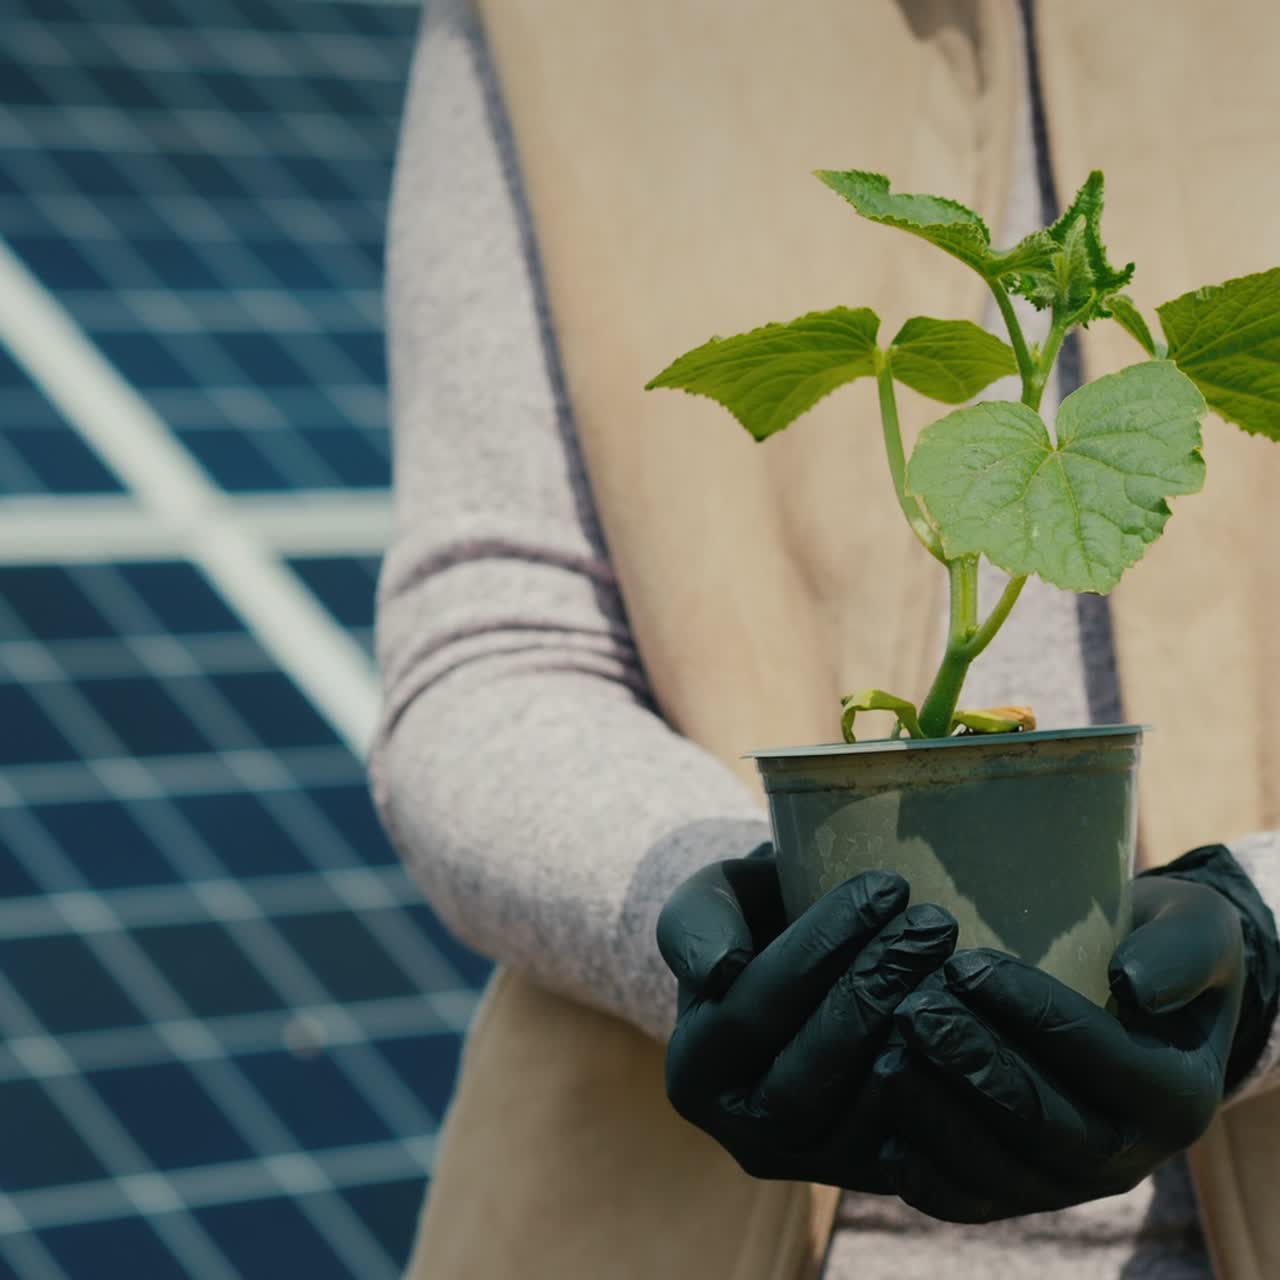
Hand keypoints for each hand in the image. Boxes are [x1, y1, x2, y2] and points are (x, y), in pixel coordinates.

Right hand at [656, 845, 957, 1188]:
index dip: (818, 948)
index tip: (882, 886)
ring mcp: (815, 1165)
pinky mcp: (876, 1174)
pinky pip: (918, 1142)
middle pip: (810, 1072)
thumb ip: (698, 924)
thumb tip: (724, 969)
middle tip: (930, 921)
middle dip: (875, 988)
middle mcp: (746, 1136)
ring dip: (918, 1029)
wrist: (799, 975)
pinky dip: (947, 1078)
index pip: (752, 1012)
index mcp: (694, 1074)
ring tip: (952, 956)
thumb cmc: (753, 925)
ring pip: (867, 1112)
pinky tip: (973, 1010)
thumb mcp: (709, 903)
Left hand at [878, 870, 1246, 1222]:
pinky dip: (926, 1177)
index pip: (1101, 1059)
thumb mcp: (1193, 930)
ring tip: (887, 1057)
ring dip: (939, 1119)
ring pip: (1001, 1173)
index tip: (966, 965)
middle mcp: (1129, 1156)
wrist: (1136, 1000)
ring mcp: (1070, 1182)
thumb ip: (1179, 950)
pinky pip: (971, 1201)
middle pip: (1046, 1124)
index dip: (1033, 1014)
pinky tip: (883, 1133)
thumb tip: (1132, 984)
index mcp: (1178, 1095)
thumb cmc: (1157, 950)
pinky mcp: (1019, 1192)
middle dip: (973, 1065)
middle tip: (912, 1010)